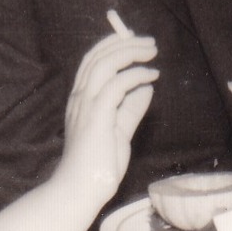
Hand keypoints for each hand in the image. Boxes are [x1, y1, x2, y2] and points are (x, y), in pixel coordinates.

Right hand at [59, 26, 158, 201]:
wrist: (81, 190)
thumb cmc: (97, 165)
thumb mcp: (119, 131)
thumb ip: (130, 109)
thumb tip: (146, 87)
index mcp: (81, 99)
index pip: (93, 61)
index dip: (112, 45)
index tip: (134, 40)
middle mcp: (80, 98)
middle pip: (99, 57)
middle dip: (125, 44)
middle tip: (150, 43)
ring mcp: (85, 106)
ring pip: (105, 64)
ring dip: (130, 53)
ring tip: (151, 52)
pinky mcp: (96, 117)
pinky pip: (116, 85)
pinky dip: (135, 75)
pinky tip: (150, 76)